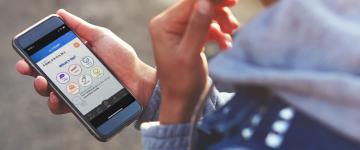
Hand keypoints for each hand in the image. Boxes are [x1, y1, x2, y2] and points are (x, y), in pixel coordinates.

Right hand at [15, 9, 155, 113]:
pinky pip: (63, 108)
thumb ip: (81, 28)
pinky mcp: (82, 105)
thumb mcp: (101, 38)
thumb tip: (60, 14)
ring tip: (44, 83)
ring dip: (42, 89)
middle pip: (45, 76)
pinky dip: (57, 104)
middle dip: (33, 73)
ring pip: (50, 93)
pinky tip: (58, 98)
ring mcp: (76, 91)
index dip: (34, 58)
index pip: (49, 58)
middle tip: (30, 70)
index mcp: (74, 59)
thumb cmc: (122, 58)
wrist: (137, 79)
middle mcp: (72, 76)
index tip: (25, 56)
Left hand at [149, 0, 238, 123]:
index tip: (233, 1)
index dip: (213, 0)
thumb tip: (205, 1)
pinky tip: (225, 44)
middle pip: (199, 5)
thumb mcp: (189, 54)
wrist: (182, 100)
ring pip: (206, 15)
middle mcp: (169, 24)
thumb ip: (197, 27)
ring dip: (221, 22)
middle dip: (219, 12)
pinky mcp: (189, 37)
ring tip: (231, 34)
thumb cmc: (182, 82)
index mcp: (163, 24)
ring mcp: (179, 30)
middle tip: (233, 24)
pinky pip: (208, 27)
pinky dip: (219, 33)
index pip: (191, 2)